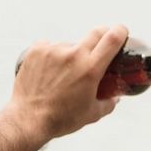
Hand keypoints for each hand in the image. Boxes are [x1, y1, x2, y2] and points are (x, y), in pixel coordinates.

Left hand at [7, 25, 127, 139]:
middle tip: (101, 45)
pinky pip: (50, 46)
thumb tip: (115, 98)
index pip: (112, 39)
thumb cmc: (60, 118)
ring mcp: (53, 51)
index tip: (122, 31)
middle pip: (95, 33)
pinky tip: (49, 70)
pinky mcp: (37, 50)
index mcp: (90, 69)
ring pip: (70, 44)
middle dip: (102, 35)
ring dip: (72, 54)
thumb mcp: (92, 114)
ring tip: (64, 74)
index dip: (120, 31)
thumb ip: (108, 103)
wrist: (28, 119)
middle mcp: (73, 55)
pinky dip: (53, 55)